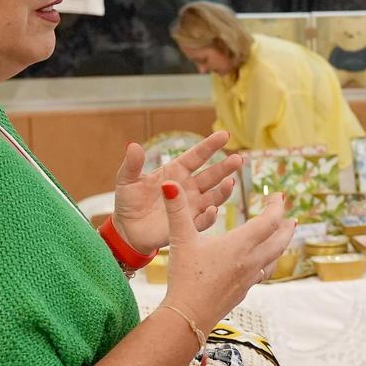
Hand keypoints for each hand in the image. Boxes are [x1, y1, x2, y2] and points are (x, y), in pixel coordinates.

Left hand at [113, 131, 242, 255]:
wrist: (127, 230)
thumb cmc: (128, 202)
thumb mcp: (127, 180)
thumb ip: (132, 164)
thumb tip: (133, 146)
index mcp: (176, 171)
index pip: (197, 156)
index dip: (211, 146)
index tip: (225, 135)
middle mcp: (188, 187)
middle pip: (211, 175)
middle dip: (225, 167)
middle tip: (238, 159)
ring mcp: (190, 206)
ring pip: (213, 197)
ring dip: (223, 191)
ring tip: (230, 183)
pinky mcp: (187, 225)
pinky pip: (202, 221)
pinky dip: (209, 216)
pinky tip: (213, 210)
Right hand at [160, 182, 295, 329]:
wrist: (188, 317)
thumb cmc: (185, 278)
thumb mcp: (180, 241)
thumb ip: (177, 211)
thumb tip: (168, 184)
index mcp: (239, 245)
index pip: (268, 222)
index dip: (277, 207)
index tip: (279, 196)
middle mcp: (250, 261)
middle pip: (279, 242)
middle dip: (287, 227)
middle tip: (291, 218)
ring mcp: (249, 279)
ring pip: (274, 259)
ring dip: (281, 246)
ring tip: (283, 238)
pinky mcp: (243, 292)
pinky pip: (263, 273)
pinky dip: (268, 262)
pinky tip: (262, 264)